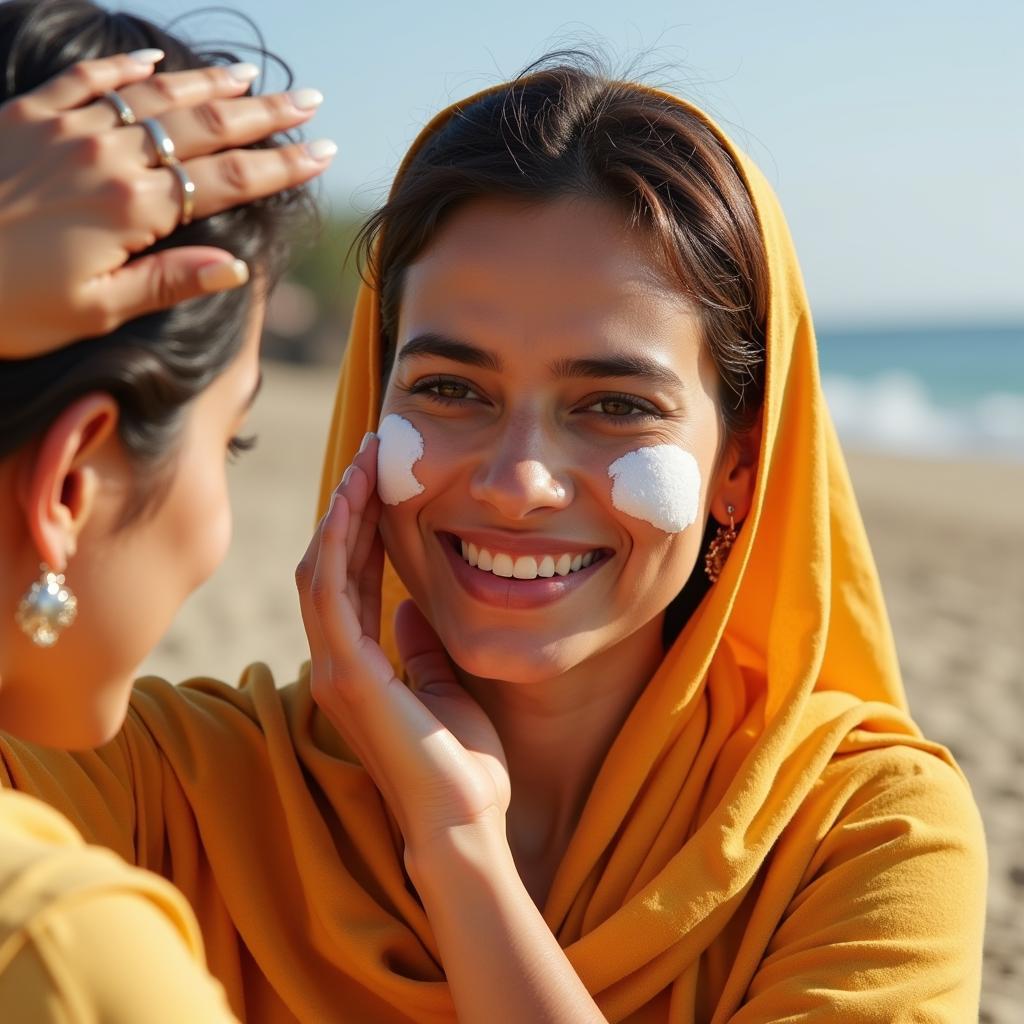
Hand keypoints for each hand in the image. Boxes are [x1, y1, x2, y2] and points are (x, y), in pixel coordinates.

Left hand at [0, 51, 333, 356]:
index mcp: (133, 209)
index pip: (226, 181)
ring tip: (251, 77)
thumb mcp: (98, 309)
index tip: (321, 154)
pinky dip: (124, 68)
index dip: (279, 168)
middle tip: (308, 102)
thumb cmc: (11, 306)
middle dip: (262, 115)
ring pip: (153, 97)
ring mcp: (66, 130)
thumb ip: (169, 281)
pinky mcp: (26, 116)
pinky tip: (153, 58)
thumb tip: (237, 265)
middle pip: (202, 128)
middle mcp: (108, 158)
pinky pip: (86, 82)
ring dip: (207, 85)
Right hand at [295, 435, 510, 866]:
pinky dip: (338, 545)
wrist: (465, 821)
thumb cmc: (463, 765)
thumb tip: (414, 605)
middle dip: (350, 507)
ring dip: (340, 513)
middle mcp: (338, 661)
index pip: (354, 580)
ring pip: (322, 569)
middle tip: (371, 455)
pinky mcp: (346, 674)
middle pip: (332, 565)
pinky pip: (329, 593)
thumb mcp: (445, 685)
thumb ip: (422, 645)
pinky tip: (354, 504)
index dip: (365, 527)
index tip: (383, 482)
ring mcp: (336, 668)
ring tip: (364, 463)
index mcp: (361, 665)